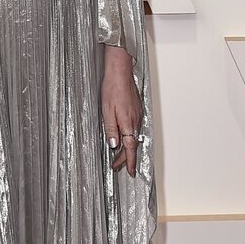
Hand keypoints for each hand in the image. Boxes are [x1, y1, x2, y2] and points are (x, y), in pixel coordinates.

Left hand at [102, 45, 142, 176]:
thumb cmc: (112, 88)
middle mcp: (135, 121)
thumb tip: (113, 145)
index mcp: (127, 123)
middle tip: (117, 166)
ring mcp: (137, 115)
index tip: (130, 172)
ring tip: (118, 156)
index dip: (129, 161)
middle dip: (125, 158)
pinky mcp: (137, 110)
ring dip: (127, 148)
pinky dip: (129, 137)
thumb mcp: (106, 111)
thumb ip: (110, 129)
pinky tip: (123, 137)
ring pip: (133, 137)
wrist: (120, 71)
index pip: (130, 148)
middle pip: (132, 145)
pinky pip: (134, 128)